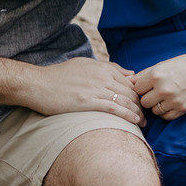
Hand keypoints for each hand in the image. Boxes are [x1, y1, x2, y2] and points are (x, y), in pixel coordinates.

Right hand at [24, 57, 144, 125]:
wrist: (38, 84)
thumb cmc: (59, 76)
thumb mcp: (85, 64)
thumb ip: (108, 68)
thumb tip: (130, 73)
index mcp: (102, 67)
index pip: (128, 81)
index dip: (137, 93)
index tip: (142, 103)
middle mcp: (101, 76)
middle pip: (129, 91)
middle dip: (141, 104)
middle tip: (148, 114)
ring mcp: (95, 89)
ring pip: (125, 100)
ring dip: (137, 112)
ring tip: (144, 121)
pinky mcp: (88, 101)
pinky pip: (114, 108)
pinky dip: (127, 115)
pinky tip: (135, 121)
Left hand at [131, 52, 185, 120]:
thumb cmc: (182, 64)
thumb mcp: (161, 65)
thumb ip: (143, 74)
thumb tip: (127, 82)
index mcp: (156, 75)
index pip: (136, 89)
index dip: (141, 88)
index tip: (147, 86)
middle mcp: (164, 88)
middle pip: (144, 102)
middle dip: (148, 98)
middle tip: (156, 92)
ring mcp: (173, 100)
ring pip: (154, 111)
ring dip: (157, 106)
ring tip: (165, 96)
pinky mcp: (182, 108)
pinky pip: (166, 117)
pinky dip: (166, 112)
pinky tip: (171, 102)